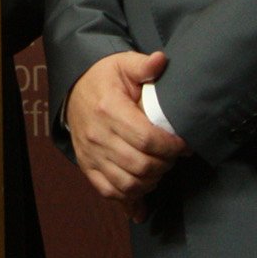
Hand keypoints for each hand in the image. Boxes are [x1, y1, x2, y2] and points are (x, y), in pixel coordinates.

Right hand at [63, 51, 189, 220]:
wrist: (73, 91)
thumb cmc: (104, 79)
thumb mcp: (122, 64)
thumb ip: (143, 65)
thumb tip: (160, 60)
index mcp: (109, 109)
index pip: (146, 138)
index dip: (171, 146)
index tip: (183, 144)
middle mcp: (98, 135)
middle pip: (140, 164)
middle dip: (165, 164)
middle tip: (173, 156)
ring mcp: (91, 154)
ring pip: (128, 183)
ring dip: (151, 181)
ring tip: (160, 168)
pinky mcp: (87, 167)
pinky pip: (110, 192)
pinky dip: (130, 197)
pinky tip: (144, 188)